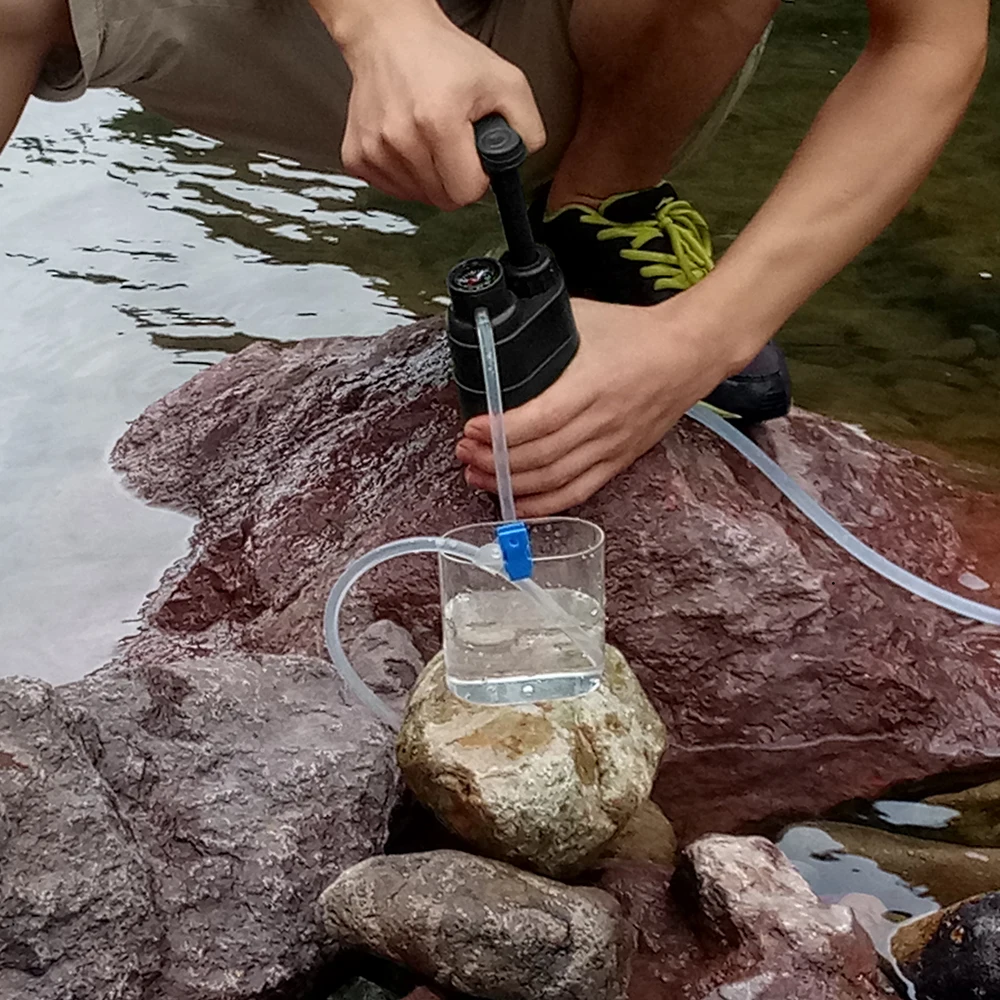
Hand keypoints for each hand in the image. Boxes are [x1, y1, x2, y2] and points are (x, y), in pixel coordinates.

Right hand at [321, 0, 545, 209]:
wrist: (388, 35)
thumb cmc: (441, 55)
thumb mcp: (504, 80)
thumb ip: (526, 127)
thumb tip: (520, 160)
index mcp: (438, 121)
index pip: (466, 192)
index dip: (478, 179)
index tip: (474, 157)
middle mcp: (401, 138)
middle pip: (442, 200)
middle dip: (455, 179)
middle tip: (454, 144)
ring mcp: (374, 150)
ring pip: (418, 197)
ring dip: (430, 177)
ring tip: (430, 138)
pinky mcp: (357, 156)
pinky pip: (392, 190)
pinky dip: (406, 175)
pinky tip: (409, 144)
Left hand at [455, 295, 749, 515]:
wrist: (689, 352)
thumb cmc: (635, 331)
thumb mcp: (582, 318)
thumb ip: (539, 331)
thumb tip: (495, 334)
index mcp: (591, 384)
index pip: (539, 419)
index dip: (500, 431)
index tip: (471, 427)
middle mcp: (601, 422)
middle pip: (540, 457)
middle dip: (494, 460)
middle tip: (464, 452)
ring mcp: (611, 446)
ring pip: (554, 480)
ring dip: (510, 484)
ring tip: (477, 475)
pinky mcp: (619, 461)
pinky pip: (577, 492)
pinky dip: (543, 504)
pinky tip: (514, 502)